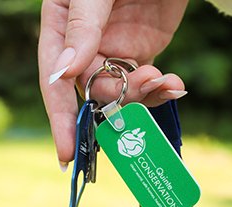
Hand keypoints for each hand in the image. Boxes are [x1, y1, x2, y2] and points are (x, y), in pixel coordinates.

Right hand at [38, 0, 188, 169]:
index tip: (68, 154)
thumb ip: (81, 28)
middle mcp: (85, 46)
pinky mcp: (144, 51)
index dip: (61, 119)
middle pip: (93, 92)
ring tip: (165, 79)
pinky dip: (162, 89)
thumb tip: (63, 76)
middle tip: (147, 84)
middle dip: (118, 102)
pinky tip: (175, 84)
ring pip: (122, 93)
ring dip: (144, 95)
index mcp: (61, 28)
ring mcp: (115, 51)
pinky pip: (147, 82)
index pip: (56, 81)